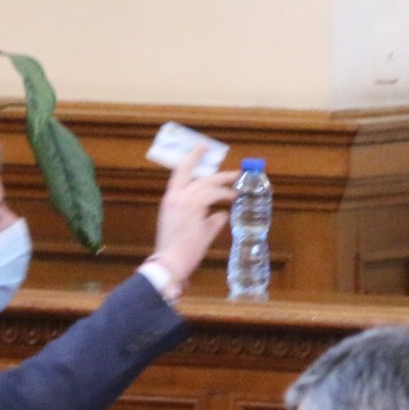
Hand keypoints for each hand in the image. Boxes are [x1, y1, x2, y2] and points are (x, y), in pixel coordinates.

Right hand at [147, 150, 238, 287]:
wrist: (170, 263)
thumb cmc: (177, 252)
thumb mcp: (192, 231)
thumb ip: (209, 221)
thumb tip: (222, 215)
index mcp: (170, 200)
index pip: (180, 173)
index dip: (192, 158)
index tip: (202, 146)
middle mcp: (176, 197)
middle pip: (199, 177)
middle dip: (219, 174)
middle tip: (234, 173)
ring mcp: (184, 201)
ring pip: (208, 184)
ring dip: (224, 185)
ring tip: (238, 187)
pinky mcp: (194, 207)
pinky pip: (213, 196)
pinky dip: (224, 196)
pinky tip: (233, 199)